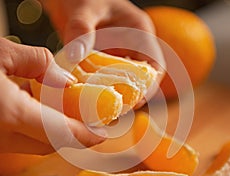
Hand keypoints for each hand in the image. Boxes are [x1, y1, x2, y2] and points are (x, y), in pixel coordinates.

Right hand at [0, 31, 105, 161]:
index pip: (60, 135)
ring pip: (27, 146)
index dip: (85, 137)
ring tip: (47, 106)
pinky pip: (6, 145)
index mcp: (4, 113)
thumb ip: (38, 63)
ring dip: (42, 130)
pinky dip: (19, 131)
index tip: (102, 135)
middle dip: (67, 133)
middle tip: (80, 117)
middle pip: (48, 145)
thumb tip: (64, 80)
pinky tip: (15, 109)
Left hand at [41, 0, 165, 105]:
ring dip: (112, 95)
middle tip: (113, 111)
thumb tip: (74, 56)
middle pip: (138, 78)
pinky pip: (103, 78)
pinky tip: (85, 97)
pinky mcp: (101, 60)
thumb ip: (82, 29)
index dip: (150, 85)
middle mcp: (131, 46)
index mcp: (139, 32)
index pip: (154, 64)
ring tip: (99, 109)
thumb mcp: (85, 9)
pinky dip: (96, 89)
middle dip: (129, 96)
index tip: (137, 101)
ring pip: (121, 81)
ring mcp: (116, 55)